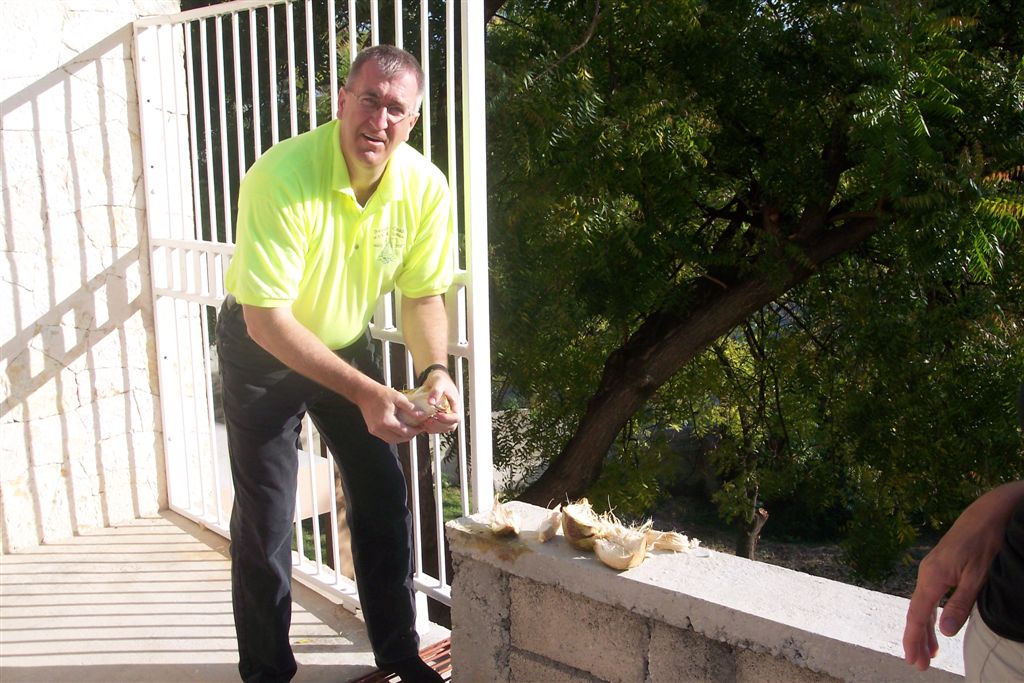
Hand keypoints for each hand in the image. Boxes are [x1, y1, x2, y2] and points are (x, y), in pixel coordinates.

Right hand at [355, 382, 425, 443]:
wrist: (364, 393)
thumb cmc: (381, 393)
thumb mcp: (398, 398)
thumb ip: (410, 408)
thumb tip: (422, 416)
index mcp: (386, 421)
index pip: (405, 432)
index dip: (415, 431)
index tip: (422, 426)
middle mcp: (379, 429)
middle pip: (399, 439)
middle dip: (410, 436)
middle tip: (417, 429)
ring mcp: (375, 431)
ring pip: (392, 440)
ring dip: (402, 437)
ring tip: (410, 430)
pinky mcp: (372, 430)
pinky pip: (386, 437)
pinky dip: (394, 436)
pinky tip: (400, 429)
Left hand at [416, 368, 461, 435]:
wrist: (435, 379)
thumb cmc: (439, 379)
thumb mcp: (438, 382)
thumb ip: (436, 391)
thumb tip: (431, 402)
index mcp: (455, 405)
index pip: (456, 418)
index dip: (447, 419)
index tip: (437, 415)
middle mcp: (452, 412)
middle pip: (450, 426)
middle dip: (439, 426)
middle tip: (428, 421)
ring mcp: (445, 416)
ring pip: (443, 429)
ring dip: (434, 428)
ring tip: (424, 423)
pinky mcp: (438, 418)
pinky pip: (437, 427)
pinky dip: (430, 428)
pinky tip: (422, 423)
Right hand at [902, 481, 1023, 670]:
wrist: (988, 513)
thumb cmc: (984, 544)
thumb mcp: (977, 578)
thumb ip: (960, 605)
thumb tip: (943, 631)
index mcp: (932, 577)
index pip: (917, 615)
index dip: (915, 639)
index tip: (915, 660)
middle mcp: (926, 573)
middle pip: (916, 612)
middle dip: (917, 639)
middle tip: (920, 664)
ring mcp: (932, 569)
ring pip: (922, 605)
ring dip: (924, 629)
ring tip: (929, 652)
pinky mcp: (940, 567)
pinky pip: (929, 596)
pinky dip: (930, 614)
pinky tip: (936, 624)